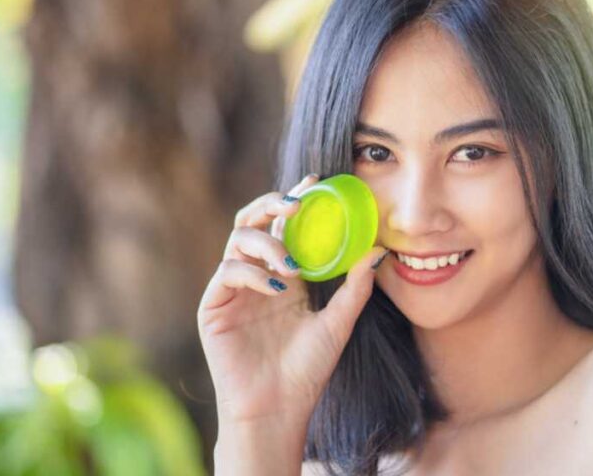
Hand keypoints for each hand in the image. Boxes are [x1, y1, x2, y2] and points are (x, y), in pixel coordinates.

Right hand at [197, 173, 388, 429]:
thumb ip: (355, 288)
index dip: (297, 201)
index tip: (317, 183)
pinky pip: (227, 271)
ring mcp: (233, 290)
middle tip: (298, 203)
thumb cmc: (307, 371)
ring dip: (267, 242)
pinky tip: (276, 287)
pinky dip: (252, 272)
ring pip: (238, 239)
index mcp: (284, 276)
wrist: (277, 409)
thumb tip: (378, 250)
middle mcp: (256, 276)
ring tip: (292, 264)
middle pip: (254, 221)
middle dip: (273, 204)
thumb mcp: (338, 324)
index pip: (287, 226)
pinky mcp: (214, 306)